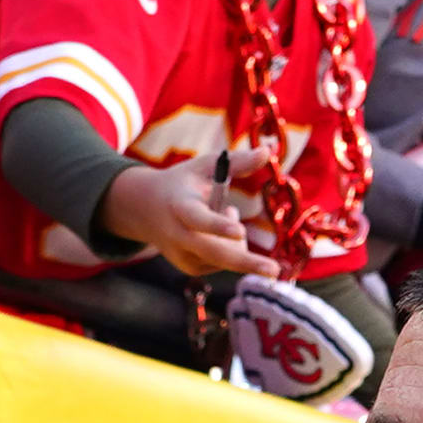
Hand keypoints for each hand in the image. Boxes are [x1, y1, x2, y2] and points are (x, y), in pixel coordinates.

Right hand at [101, 151, 270, 276]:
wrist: (147, 209)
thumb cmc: (184, 182)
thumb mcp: (205, 167)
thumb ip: (236, 162)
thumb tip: (267, 151)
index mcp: (181, 206)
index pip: (199, 218)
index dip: (218, 226)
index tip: (239, 231)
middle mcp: (179, 236)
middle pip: (216, 254)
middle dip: (246, 263)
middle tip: (275, 271)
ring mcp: (184, 256)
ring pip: (226, 257)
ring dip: (237, 238)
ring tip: (221, 214)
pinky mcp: (190, 268)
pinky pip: (224, 263)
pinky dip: (230, 247)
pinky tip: (213, 233)